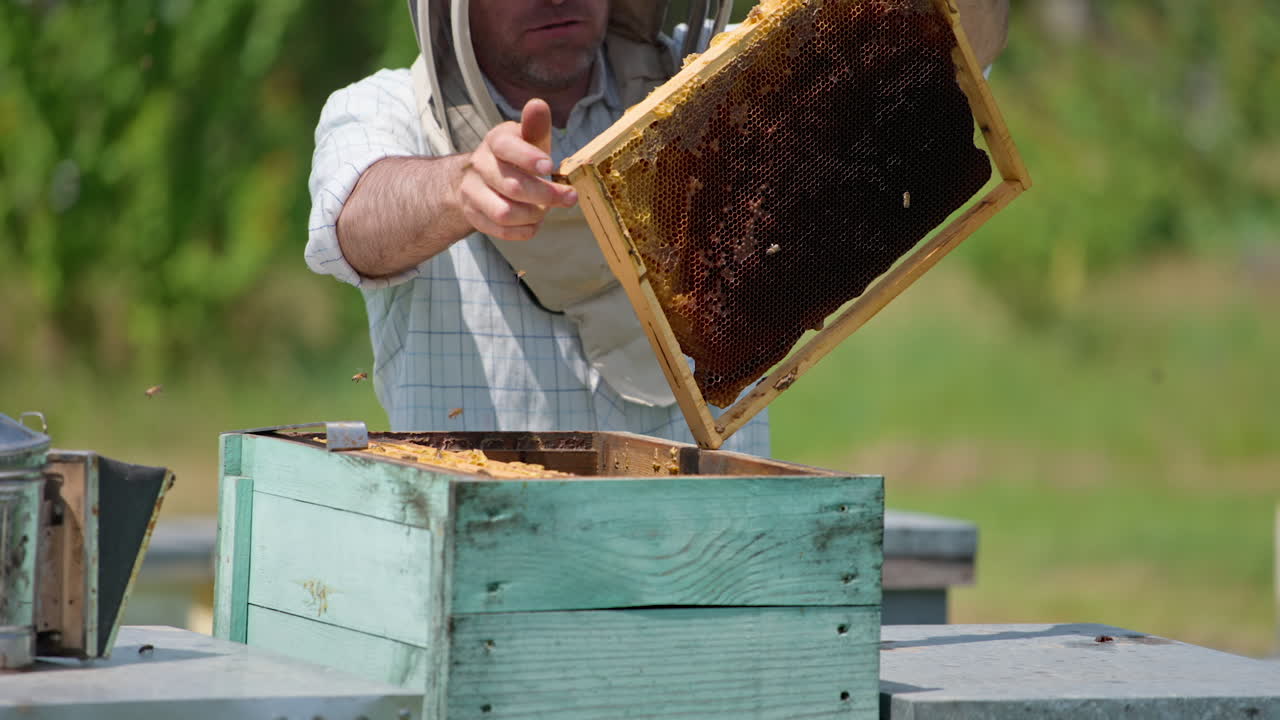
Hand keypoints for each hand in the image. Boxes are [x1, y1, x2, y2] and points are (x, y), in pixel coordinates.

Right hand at [455, 98, 577, 241]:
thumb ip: (535, 126)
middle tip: (570, 197)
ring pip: (504, 213)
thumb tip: (538, 104)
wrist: (480, 179)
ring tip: (545, 211)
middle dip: (545, 194)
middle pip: (512, 186)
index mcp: (495, 142)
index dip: (528, 157)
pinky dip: (524, 230)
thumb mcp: (527, 139)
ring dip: (533, 215)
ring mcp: (472, 192)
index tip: (549, 165)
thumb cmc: (516, 156)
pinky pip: (501, 231)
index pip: (505, 146)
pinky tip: (534, 222)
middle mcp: (479, 166)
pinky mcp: (474, 215)